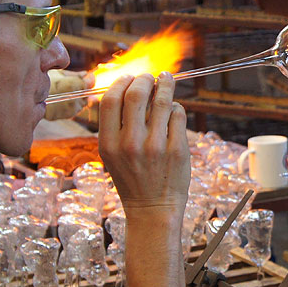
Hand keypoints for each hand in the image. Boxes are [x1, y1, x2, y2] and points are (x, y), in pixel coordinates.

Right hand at [44, 69, 93, 119]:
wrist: (27, 98)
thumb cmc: (41, 81)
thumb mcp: (57, 73)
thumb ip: (74, 74)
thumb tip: (85, 74)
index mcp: (75, 84)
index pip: (91, 81)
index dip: (89, 78)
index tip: (86, 76)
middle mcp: (76, 98)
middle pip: (88, 92)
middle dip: (82, 88)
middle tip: (71, 83)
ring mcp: (72, 109)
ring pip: (83, 102)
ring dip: (78, 97)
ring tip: (64, 92)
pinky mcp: (67, 116)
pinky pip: (75, 109)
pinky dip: (72, 104)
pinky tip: (62, 100)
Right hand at [97, 72, 189, 210]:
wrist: (152, 209)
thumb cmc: (132, 179)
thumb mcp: (111, 155)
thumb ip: (114, 125)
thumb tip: (126, 88)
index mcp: (109, 144)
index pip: (111, 100)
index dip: (121, 83)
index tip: (129, 78)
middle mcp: (130, 144)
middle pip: (136, 94)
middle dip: (144, 79)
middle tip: (150, 77)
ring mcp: (156, 146)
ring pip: (162, 100)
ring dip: (165, 84)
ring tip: (166, 79)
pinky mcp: (177, 149)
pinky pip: (178, 115)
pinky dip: (176, 107)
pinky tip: (173, 109)